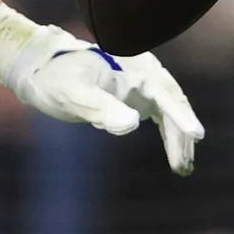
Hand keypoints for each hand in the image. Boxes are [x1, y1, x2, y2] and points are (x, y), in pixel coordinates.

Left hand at [0, 4, 203, 173]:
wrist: (39, 70)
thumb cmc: (52, 78)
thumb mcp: (71, 94)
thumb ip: (100, 107)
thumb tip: (132, 124)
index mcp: (131, 65)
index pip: (163, 92)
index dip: (179, 114)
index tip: (194, 134)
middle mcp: (142, 71)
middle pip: (172, 103)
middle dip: (181, 134)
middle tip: (182, 165)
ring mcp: (141, 84)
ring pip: (169, 112)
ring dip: (178, 139)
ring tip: (182, 168)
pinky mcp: (136, 96)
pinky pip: (161, 116)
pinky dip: (169, 135)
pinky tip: (175, 156)